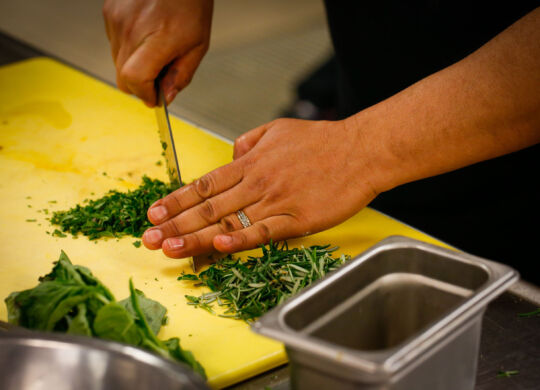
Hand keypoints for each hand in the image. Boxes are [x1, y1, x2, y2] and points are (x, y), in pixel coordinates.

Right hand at [102, 0, 212, 106]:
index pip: (134, 79)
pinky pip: (113, 42)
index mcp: (158, 39)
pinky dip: (127, 47)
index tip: (154, 97)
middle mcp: (132, 29)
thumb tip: (167, 96)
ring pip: (117, 61)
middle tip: (158, 76)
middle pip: (122, 77)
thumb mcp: (198, 45)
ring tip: (154, 48)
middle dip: (140, 84)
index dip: (144, 93)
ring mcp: (117, 19)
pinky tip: (145, 34)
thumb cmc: (191, 4)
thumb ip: (181, 74)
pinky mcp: (109, 11)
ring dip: (134, 64)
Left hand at [141, 117, 379, 257]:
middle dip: (175, 224)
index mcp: (250, 162)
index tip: (154, 213)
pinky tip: (218, 245)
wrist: (361, 150)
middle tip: (149, 239)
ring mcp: (276, 201)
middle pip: (208, 206)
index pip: (204, 184)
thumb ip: (250, 141)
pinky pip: (263, 231)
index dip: (176, 200)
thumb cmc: (322, 141)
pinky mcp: (297, 219)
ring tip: (170, 249)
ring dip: (196, 236)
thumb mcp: (278, 129)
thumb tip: (231, 153)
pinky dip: (239, 239)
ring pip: (228, 220)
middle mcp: (257, 182)